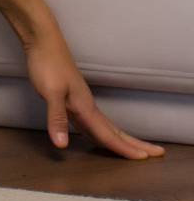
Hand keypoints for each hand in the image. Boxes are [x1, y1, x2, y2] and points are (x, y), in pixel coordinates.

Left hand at [24, 28, 165, 158]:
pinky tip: (97, 136)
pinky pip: (92, 122)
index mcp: (86, 107)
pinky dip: (101, 133)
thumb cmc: (48, 64)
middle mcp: (87, 106)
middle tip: (157, 153)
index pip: (108, 134)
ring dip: (121, 139)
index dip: (124, 149)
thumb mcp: (50, 92)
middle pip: (114, 131)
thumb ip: (57, 118)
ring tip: (136, 150)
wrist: (43, 41)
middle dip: (135, 144)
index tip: (145, 159)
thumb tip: (62, 145)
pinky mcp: (71, 99)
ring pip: (105, 127)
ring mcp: (80, 102)